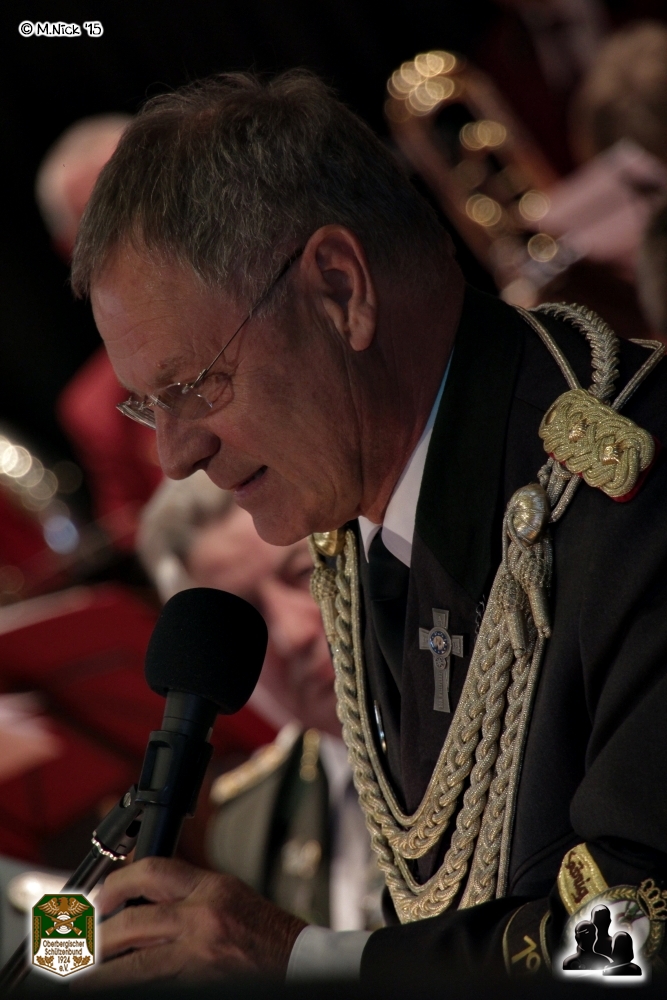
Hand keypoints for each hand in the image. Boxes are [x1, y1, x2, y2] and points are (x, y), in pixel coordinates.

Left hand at [79, 857, 306, 987]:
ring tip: (81, 975)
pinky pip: (153, 981)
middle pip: (135, 919)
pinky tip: (113, 985)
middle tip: (83, 941)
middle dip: (101, 933)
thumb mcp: (229, 896)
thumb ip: (190, 894)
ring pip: (136, 960)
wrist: (299, 961)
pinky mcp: (200, 979)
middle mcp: (203, 915)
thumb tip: (142, 901)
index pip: (154, 870)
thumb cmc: (267, 933)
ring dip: (102, 970)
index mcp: (211, 886)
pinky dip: (129, 984)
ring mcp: (200, 952)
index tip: (101, 897)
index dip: (119, 882)